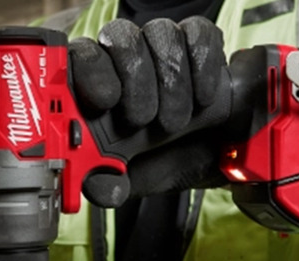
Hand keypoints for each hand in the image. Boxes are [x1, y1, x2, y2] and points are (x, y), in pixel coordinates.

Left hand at [69, 16, 227, 206]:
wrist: (217, 154)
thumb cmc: (165, 157)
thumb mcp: (136, 178)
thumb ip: (111, 183)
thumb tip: (96, 189)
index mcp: (98, 85)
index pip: (82, 56)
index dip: (89, 71)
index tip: (104, 100)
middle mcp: (125, 57)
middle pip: (121, 37)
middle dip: (136, 80)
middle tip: (144, 119)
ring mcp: (161, 46)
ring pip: (159, 33)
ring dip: (171, 81)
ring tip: (175, 122)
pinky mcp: (198, 42)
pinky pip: (196, 33)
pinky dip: (202, 64)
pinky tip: (202, 96)